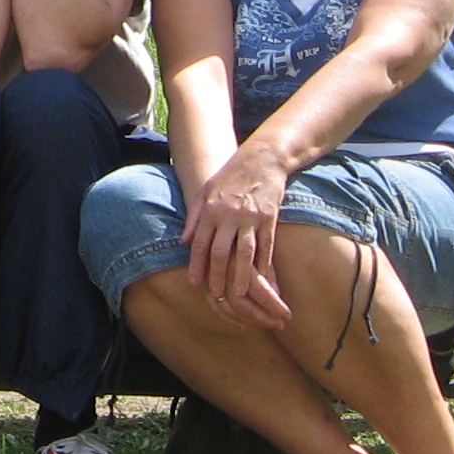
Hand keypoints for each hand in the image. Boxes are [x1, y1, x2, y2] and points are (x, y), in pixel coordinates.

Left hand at [184, 144, 294, 327]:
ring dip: (242, 276)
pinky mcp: (270, 217)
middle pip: (222, 252)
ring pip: (245, 252)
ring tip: (239, 294)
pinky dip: (265, 264)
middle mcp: (229, 215)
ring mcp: (251, 217)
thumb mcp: (207, 190)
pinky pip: (267, 245)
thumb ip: (195, 216)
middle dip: (217, 276)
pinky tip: (264, 278)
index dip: (196, 264)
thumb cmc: (231, 175)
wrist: (262, 158)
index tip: (193, 283)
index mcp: (211, 209)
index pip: (200, 243)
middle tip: (216, 296)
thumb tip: (183, 240)